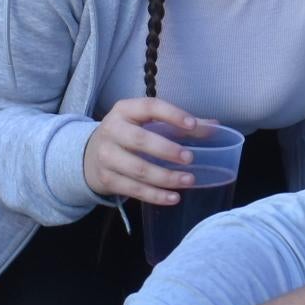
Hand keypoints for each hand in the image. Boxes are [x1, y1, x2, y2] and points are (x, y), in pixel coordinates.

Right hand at [82, 98, 217, 206]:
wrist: (89, 156)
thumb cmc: (127, 135)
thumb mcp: (146, 123)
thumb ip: (179, 124)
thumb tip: (215, 127)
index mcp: (124, 110)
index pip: (149, 106)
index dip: (172, 115)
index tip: (193, 125)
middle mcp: (112, 130)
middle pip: (140, 140)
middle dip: (167, 150)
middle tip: (190, 159)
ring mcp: (107, 156)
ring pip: (138, 169)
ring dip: (166, 177)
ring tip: (189, 181)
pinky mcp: (107, 179)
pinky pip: (134, 190)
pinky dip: (155, 196)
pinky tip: (173, 198)